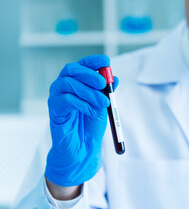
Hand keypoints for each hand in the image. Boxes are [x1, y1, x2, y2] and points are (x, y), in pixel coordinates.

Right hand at [45, 55, 117, 186]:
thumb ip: (107, 92)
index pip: (82, 65)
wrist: (83, 148)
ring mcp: (56, 97)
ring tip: (103, 103)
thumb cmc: (92, 125)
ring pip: (69, 84)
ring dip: (89, 92)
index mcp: (77, 82)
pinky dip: (81, 104)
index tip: (106, 61)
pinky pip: (65, 100)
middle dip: (89, 74)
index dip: (93, 61)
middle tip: (103, 84)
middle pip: (72, 70)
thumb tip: (115, 78)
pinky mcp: (53, 110)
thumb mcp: (103, 106)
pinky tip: (90, 112)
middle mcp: (64, 86)